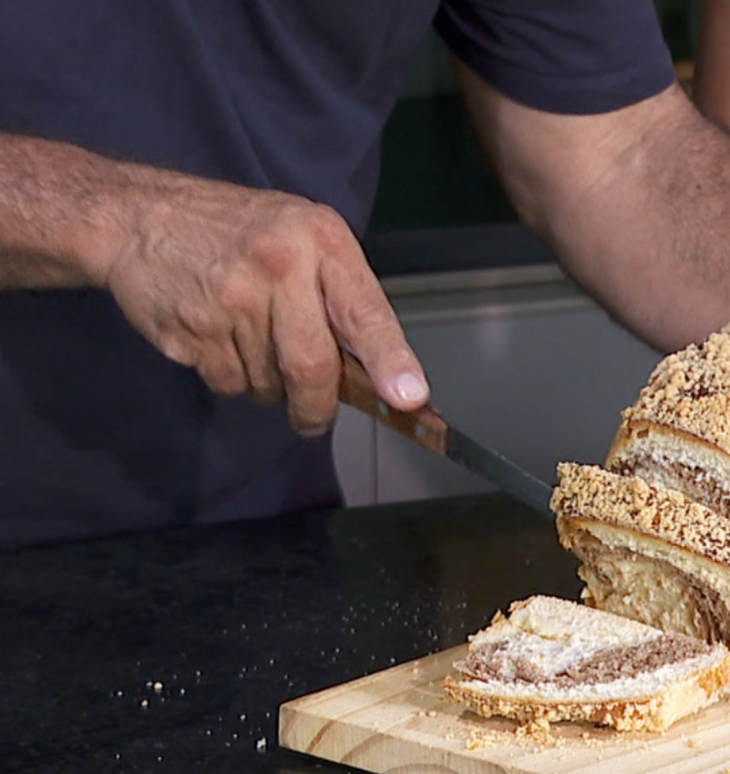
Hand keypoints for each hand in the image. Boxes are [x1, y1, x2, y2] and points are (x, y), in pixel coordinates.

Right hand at [101, 174, 428, 434]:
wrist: (138, 217)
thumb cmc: (237, 231)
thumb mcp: (302, 234)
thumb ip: (341, 292)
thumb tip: (382, 372)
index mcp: (319, 238)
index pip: (365, 311)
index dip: (391, 360)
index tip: (409, 397)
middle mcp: (279, 265)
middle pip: (313, 366)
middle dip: (318, 407)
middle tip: (315, 418)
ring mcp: (231, 299)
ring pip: (270, 383)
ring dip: (270, 385)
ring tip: (252, 341)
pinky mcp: (192, 330)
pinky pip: (229, 383)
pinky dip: (234, 378)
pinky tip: (221, 339)